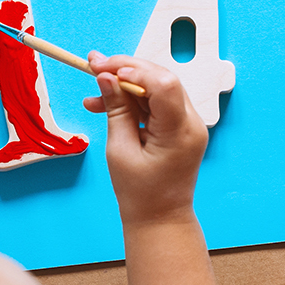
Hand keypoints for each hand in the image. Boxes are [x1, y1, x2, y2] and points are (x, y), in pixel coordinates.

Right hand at [81, 54, 206, 225]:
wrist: (160, 219)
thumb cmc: (140, 194)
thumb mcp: (120, 150)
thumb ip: (116, 110)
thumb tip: (106, 77)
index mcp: (180, 132)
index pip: (163, 85)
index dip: (134, 71)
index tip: (103, 69)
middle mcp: (191, 123)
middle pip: (161, 79)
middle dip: (126, 70)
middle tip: (93, 65)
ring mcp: (189, 124)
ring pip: (157, 87)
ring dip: (125, 86)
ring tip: (93, 94)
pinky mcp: (180, 126)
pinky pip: (157, 102)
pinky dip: (133, 100)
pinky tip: (105, 104)